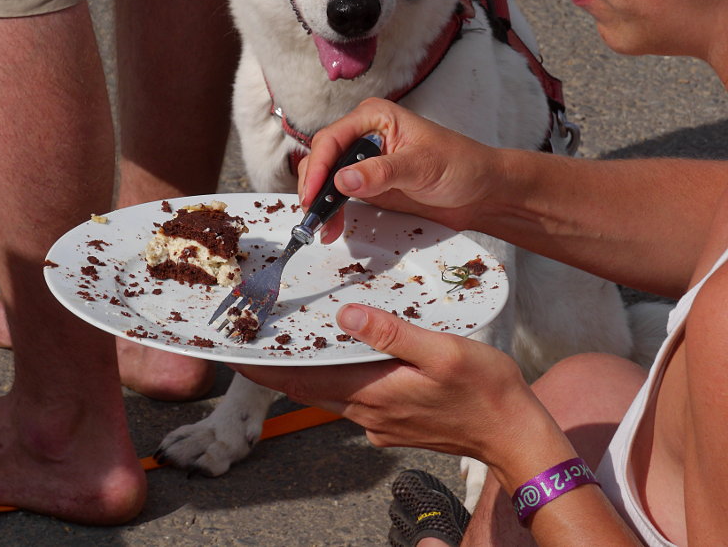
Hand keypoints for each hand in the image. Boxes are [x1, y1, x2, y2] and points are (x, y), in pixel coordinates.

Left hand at [235, 302, 540, 467]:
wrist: (514, 435)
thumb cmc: (486, 390)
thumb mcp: (443, 350)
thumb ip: (392, 333)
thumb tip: (347, 315)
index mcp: (374, 392)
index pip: (303, 381)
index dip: (266, 370)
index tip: (235, 356)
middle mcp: (368, 413)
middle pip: (310, 388)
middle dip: (281, 367)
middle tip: (259, 340)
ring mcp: (380, 422)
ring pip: (330, 394)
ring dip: (308, 372)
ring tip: (295, 343)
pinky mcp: (393, 424)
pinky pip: (353, 399)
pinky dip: (338, 379)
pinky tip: (347, 358)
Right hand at [298, 98, 499, 243]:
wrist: (481, 192)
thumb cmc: (461, 164)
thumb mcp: (421, 166)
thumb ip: (382, 172)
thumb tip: (343, 179)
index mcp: (375, 118)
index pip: (332, 138)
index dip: (319, 166)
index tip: (313, 193)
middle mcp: (365, 136)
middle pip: (324, 158)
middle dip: (315, 187)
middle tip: (314, 215)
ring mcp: (365, 162)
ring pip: (328, 179)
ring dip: (321, 203)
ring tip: (323, 228)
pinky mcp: (370, 185)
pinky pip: (341, 196)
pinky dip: (334, 212)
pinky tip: (334, 227)